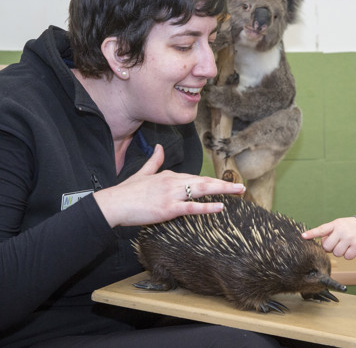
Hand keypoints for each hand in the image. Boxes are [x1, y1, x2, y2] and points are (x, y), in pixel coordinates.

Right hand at [93, 144, 245, 226]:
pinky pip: (191, 207)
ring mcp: (171, 195)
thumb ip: (154, 160)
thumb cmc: (126, 192)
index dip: (211, 182)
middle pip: (203, 182)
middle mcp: (172, 182)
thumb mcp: (142, 173)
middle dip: (224, 184)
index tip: (225, 185)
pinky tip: (220, 206)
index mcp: (168, 175)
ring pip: (202, 190)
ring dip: (222, 190)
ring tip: (238, 191)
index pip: (194, 178)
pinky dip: (207, 206)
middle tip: (241, 187)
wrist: (113, 203)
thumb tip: (159, 147)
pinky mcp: (167, 208)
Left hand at [302, 217, 355, 259]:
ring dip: (339, 252)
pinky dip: (348, 255)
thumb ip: (329, 232)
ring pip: (337, 253)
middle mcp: (342, 230)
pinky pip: (347, 257)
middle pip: (327, 247)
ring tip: (344, 245)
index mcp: (335, 224)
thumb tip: (323, 245)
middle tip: (336, 243)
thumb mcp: (339, 225)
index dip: (312, 233)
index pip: (321, 229)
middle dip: (330, 248)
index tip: (303, 236)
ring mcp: (350, 238)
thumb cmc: (349, 228)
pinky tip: (351, 248)